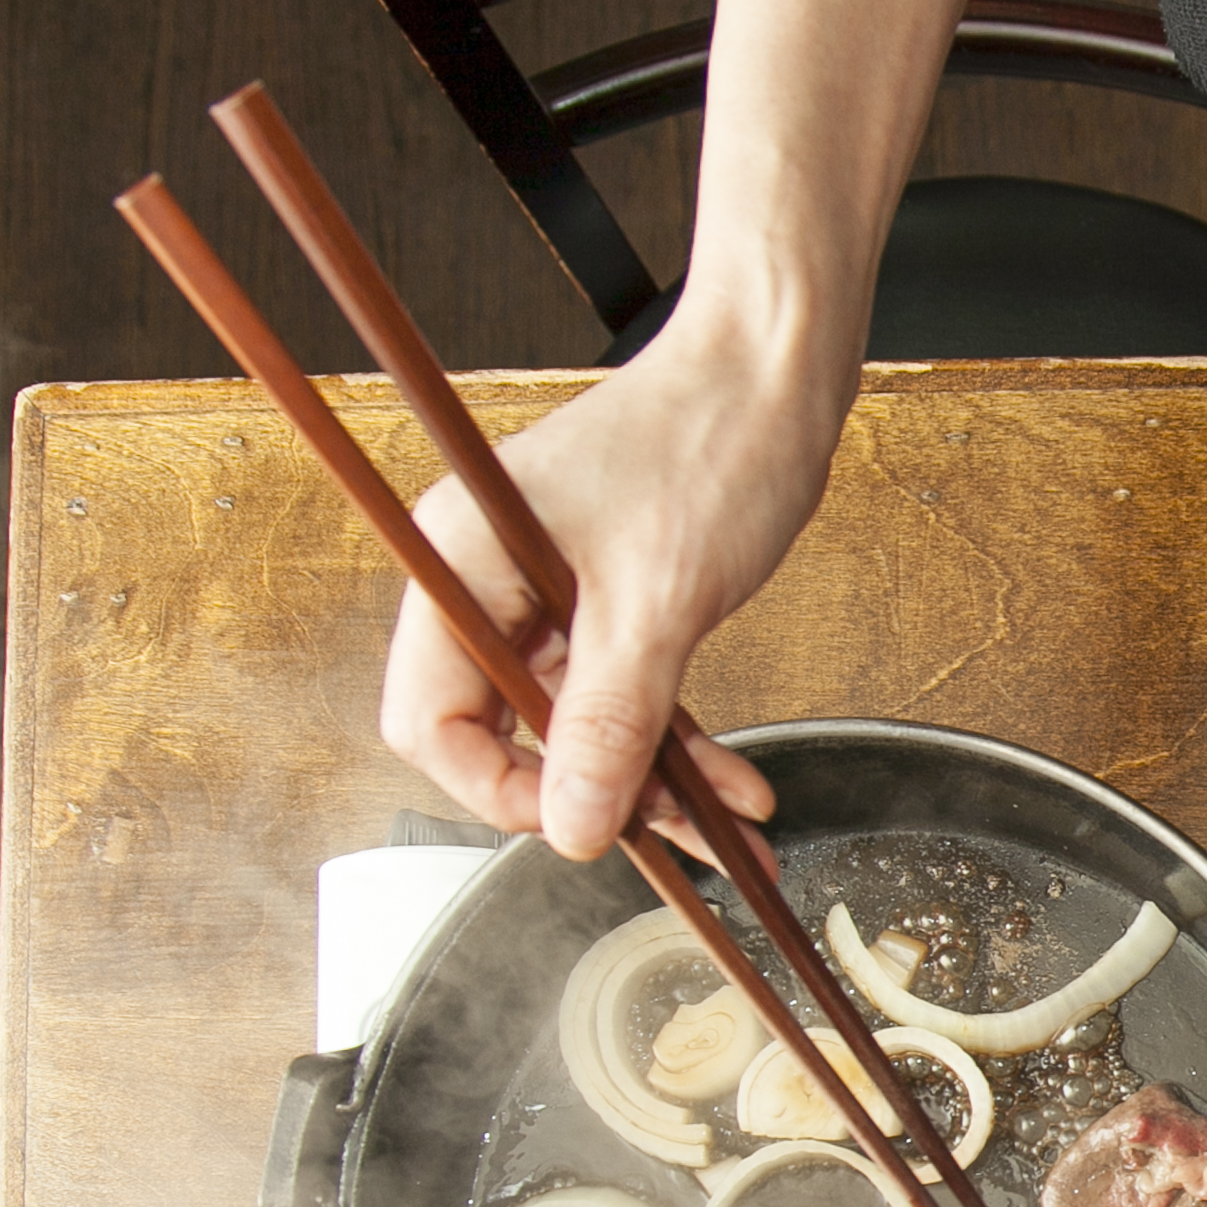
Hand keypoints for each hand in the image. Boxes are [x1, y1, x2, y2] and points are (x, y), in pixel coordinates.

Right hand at [379, 303, 850, 860]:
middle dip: (588, 793)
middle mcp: (488, 575)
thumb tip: (571, 822)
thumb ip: (608, 722)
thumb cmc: (711, 442)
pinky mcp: (604, 593)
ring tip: (724, 826)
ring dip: (648, 780)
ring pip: (575, 722)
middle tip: (661, 835)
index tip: (574, 825)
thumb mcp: (658, 603)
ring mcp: (545, 586)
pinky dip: (673, 742)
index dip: (495, 787)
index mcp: (463, 560)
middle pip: (502, 728)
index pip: (430, 718)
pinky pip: (621, 692)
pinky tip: (729, 786)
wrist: (776, 371)